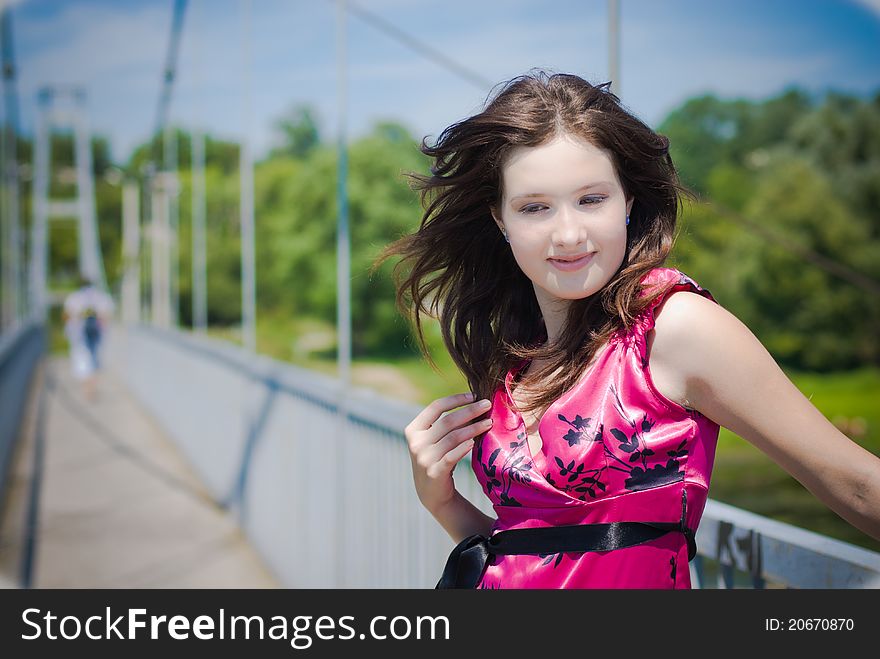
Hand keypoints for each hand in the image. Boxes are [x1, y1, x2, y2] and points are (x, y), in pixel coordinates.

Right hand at [404, 392, 493, 513]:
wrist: (432, 493)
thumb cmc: (437, 459)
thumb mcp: (435, 440)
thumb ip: (446, 424)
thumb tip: (474, 402)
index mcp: (413, 429)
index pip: (435, 407)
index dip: (456, 399)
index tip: (474, 395)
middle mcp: (416, 443)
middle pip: (447, 421)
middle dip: (469, 410)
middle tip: (487, 404)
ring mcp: (424, 458)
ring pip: (453, 437)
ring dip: (473, 428)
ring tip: (489, 422)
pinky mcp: (434, 473)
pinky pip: (452, 456)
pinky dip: (464, 448)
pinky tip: (475, 442)